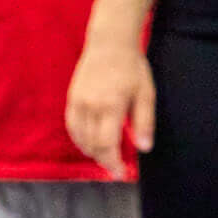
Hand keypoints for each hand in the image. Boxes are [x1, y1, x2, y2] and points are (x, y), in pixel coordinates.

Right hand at [65, 37, 152, 180]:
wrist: (109, 43)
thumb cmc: (132, 68)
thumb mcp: (146, 94)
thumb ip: (144, 122)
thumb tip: (144, 148)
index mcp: (110, 106)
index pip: (107, 144)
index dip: (113, 163)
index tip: (121, 173)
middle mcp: (90, 106)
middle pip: (92, 144)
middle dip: (104, 160)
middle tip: (116, 169)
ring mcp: (77, 101)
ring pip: (79, 137)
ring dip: (91, 151)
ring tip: (104, 158)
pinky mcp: (71, 97)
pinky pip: (71, 125)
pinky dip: (78, 138)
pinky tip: (88, 143)